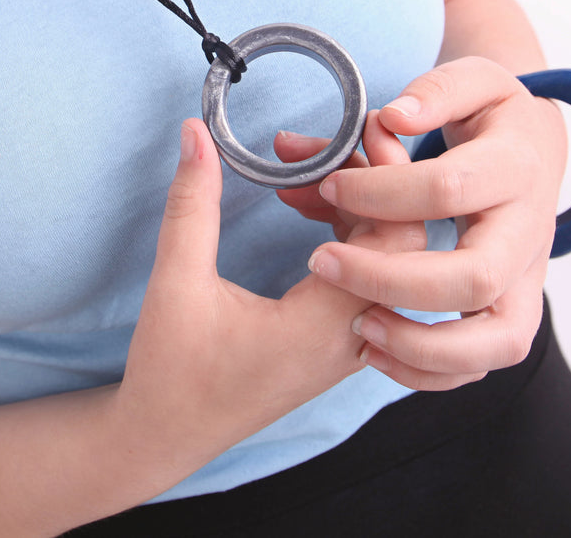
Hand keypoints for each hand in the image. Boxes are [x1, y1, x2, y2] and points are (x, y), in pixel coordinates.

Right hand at [115, 119, 377, 465]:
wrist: (166, 438)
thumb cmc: (171, 374)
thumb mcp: (176, 283)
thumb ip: (192, 205)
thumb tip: (195, 133)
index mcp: (324, 328)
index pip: (397, 241)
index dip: (384, 180)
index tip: (352, 133)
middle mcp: (353, 338)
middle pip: (404, 242)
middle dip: (367, 181)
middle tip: (316, 143)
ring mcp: (351, 343)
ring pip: (388, 258)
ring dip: (353, 204)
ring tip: (297, 169)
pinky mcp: (338, 340)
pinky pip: (368, 274)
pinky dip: (346, 231)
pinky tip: (304, 204)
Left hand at [299, 56, 566, 390]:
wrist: (537, 151)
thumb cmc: (493, 116)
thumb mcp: (473, 81)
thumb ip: (435, 92)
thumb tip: (393, 119)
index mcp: (517, 167)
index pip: (449, 188)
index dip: (382, 191)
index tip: (330, 183)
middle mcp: (529, 232)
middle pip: (475, 277)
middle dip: (391, 280)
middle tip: (321, 262)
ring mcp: (527, 280)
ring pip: (499, 339)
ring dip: (422, 344)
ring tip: (357, 325)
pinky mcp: (513, 313)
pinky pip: (483, 363)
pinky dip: (432, 373)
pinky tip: (374, 348)